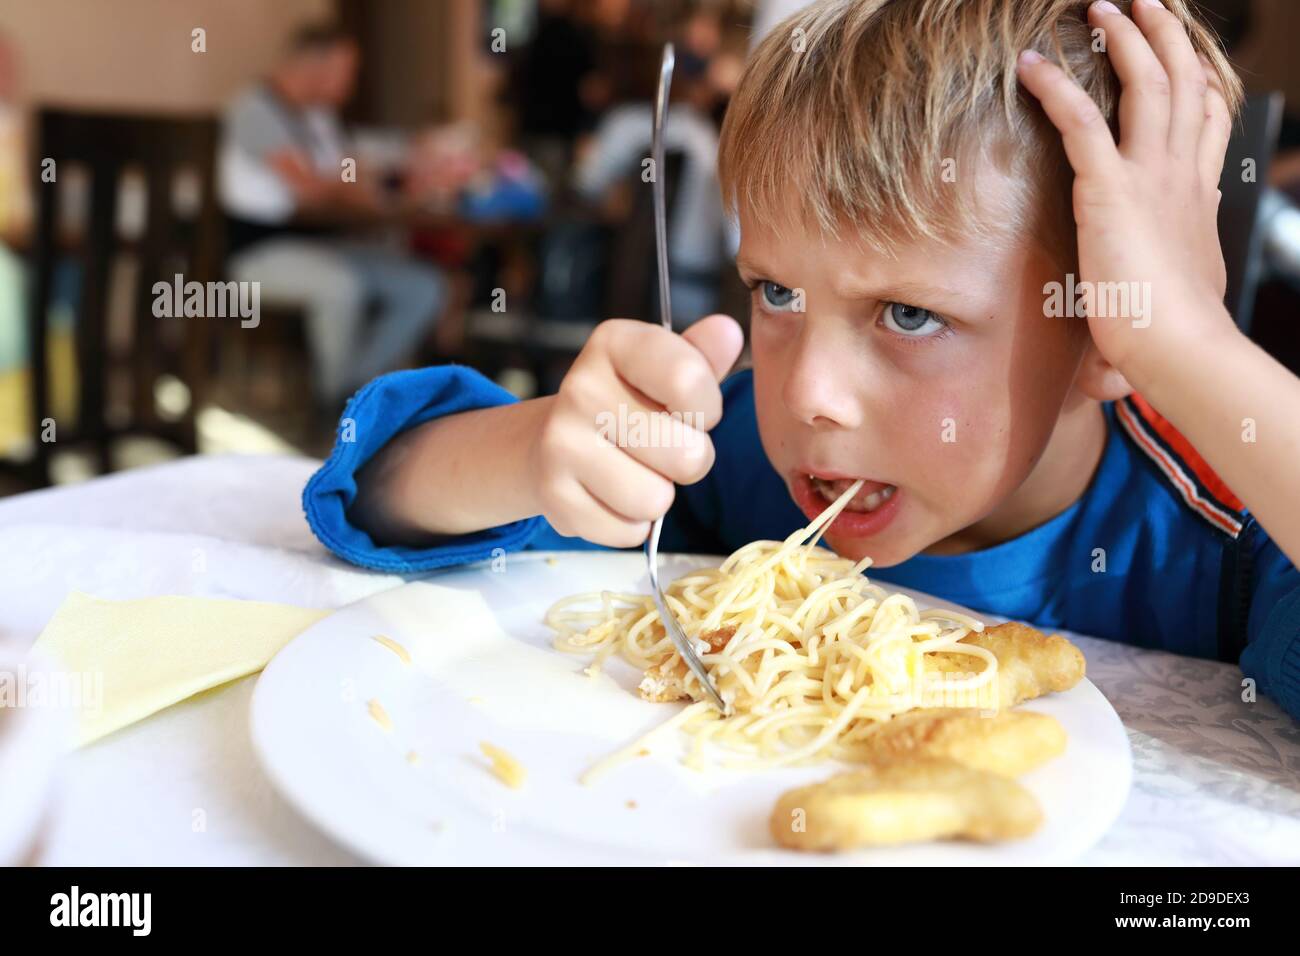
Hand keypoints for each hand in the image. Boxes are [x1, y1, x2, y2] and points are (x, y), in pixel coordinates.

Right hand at [530, 314, 742, 546]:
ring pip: (656, 500)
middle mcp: (580, 387)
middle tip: (662, 448)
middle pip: (686, 454)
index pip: (689, 381)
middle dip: (689, 461)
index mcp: (614, 343)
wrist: (551, 441)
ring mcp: (561, 443)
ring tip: (635, 472)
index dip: (707, 409)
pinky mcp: (553, 495)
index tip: (690, 410)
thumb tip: (728, 332)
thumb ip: (701, 356)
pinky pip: (627, 531)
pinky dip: (629, 524)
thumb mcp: (665, 368)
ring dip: (658, 496)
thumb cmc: (628, 403)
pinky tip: (610, 495)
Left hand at [1016, 0, 1238, 386]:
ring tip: (1104, 6)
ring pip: (1145, 82)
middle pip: (1184, 84)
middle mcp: (1180, 175)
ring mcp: (1150, 175)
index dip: (1197, 84)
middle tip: (1145, 5)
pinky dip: (1054, 87)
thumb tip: (1105, 381)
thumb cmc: (1170, 342)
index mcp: (1196, 198)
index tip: (1183, 61)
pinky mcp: (1110, 187)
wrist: (1177, 347)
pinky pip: (1081, 120)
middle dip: (1165, 37)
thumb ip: (1140, 322)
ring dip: (1125, 38)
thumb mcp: (1164, 318)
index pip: (1206, 124)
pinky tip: (1029, 65)